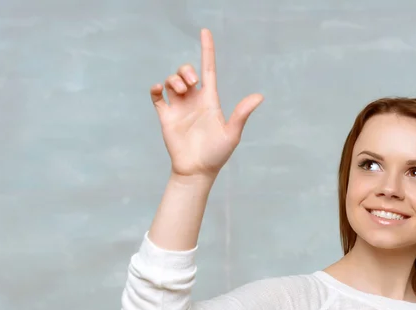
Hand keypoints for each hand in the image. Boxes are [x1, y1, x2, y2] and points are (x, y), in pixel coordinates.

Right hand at [150, 28, 263, 178]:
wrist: (197, 171)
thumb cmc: (217, 154)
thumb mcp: (232, 133)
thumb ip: (241, 114)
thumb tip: (259, 97)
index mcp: (210, 100)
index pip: (208, 69)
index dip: (207, 50)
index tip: (205, 31)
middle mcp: (193, 100)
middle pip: (186, 72)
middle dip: (185, 69)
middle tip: (190, 82)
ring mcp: (179, 107)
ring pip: (172, 81)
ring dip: (174, 79)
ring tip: (180, 90)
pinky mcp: (166, 116)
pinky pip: (157, 96)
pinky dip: (156, 89)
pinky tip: (159, 89)